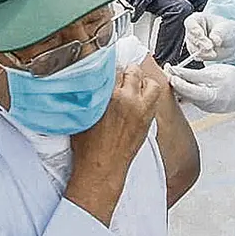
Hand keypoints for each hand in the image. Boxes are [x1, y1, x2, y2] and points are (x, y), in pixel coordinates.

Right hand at [67, 66, 165, 224]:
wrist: (102, 169)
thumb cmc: (88, 147)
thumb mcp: (80, 114)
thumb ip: (86, 94)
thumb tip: (86, 80)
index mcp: (110, 96)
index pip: (112, 67)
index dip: (107, 66)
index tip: (104, 68)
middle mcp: (130, 100)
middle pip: (134, 71)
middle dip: (125, 71)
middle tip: (117, 76)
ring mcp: (142, 110)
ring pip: (151, 84)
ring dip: (142, 82)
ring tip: (132, 86)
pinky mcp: (149, 121)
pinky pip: (153, 99)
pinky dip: (147, 96)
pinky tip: (136, 101)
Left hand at [166, 64, 234, 118]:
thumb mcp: (217, 71)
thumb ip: (197, 74)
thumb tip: (177, 72)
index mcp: (214, 90)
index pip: (191, 83)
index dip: (178, 76)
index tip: (169, 68)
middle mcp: (209, 102)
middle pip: (185, 93)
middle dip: (174, 81)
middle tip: (166, 70)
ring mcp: (207, 107)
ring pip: (187, 97)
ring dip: (178, 86)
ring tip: (171, 74)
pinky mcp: (205, 108)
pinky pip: (192, 99)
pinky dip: (185, 91)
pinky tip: (180, 83)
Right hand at [183, 13, 234, 62]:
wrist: (230, 41)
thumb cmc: (227, 30)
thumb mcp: (227, 27)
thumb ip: (220, 32)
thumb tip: (214, 39)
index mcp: (197, 19)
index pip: (191, 24)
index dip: (195, 30)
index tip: (202, 35)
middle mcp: (192, 31)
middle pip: (191, 37)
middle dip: (201, 43)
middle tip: (210, 47)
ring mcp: (192, 42)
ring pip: (192, 48)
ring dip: (203, 52)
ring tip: (214, 53)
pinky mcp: (195, 52)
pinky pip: (196, 56)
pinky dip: (204, 57)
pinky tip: (212, 55)